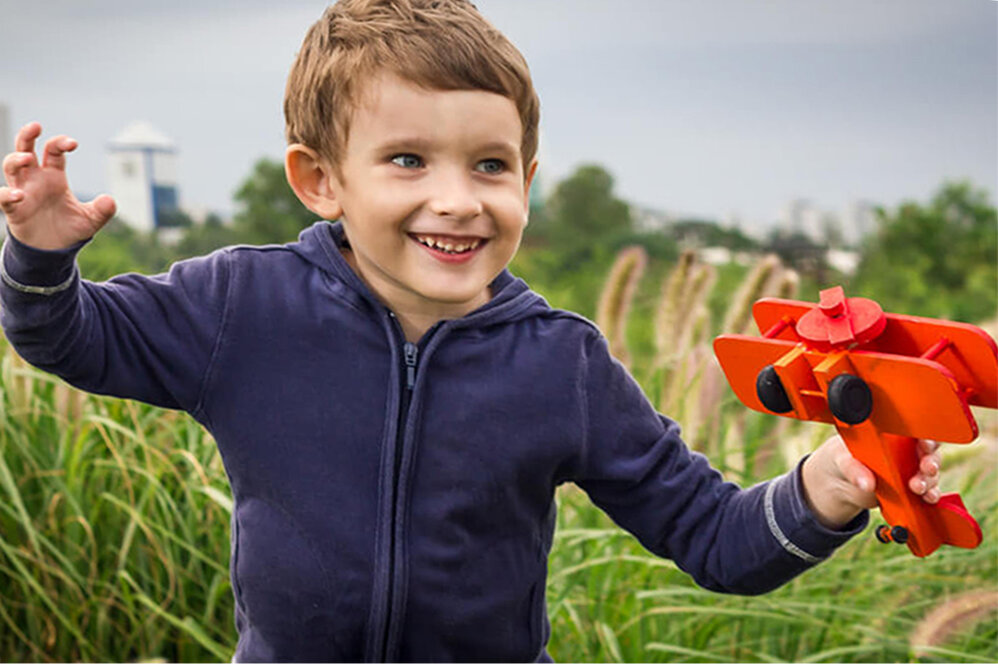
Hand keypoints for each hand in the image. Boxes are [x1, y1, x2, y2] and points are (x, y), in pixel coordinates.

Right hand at [0, 122, 115, 249]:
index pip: (53, 152)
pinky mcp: (13, 210)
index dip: (60, 143)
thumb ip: (102, 211)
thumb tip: (110, 200)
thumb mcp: (91, 220)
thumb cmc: (70, 230)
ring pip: (10, 167)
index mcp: (54, 176)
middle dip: (27, 135)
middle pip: (25, 149)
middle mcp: (35, 179)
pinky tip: (18, 195)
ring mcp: (22, 192)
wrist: (53, 252)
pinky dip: (7, 194)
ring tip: (27, 158)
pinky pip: (3, 198)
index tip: (73, 144)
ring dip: (16, 159)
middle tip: (36, 126)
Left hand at [801, 435, 940, 529]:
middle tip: (927, 468)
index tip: (925, 444)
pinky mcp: (908, 490)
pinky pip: (925, 492)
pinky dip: (930, 496)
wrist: (837, 483)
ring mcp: (909, 471)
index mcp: (891, 435)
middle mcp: (905, 452)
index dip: (925, 436)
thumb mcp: (842, 459)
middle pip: (930, 453)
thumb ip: (853, 469)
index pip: (916, 431)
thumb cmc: (842, 459)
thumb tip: (866, 484)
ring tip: (917, 487)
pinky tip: (927, 498)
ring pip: (930, 474)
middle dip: (931, 460)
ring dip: (929, 481)